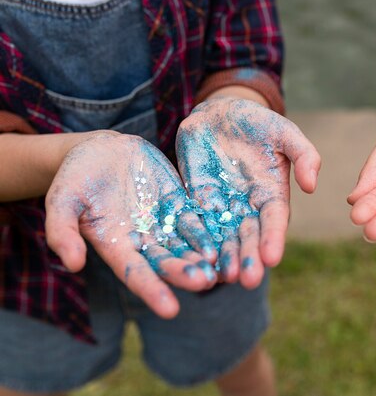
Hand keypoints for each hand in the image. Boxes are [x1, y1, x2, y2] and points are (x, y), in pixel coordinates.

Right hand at [45, 132, 218, 318]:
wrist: (101, 151)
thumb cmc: (75, 177)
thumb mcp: (61, 200)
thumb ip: (63, 231)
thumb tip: (72, 264)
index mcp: (116, 246)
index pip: (135, 273)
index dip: (152, 290)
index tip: (170, 310)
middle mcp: (143, 240)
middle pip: (167, 261)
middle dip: (185, 273)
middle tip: (204, 283)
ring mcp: (163, 223)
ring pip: (187, 244)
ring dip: (203, 256)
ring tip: (221, 267)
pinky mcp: (179, 204)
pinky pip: (197, 218)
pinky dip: (210, 229)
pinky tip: (228, 237)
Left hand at [176, 97, 320, 287]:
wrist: (219, 113)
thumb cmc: (257, 122)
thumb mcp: (285, 132)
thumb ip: (303, 155)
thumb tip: (311, 186)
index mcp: (273, 193)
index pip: (274, 220)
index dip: (273, 238)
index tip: (272, 257)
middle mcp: (249, 206)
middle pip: (249, 236)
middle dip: (249, 257)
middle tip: (248, 281)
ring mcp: (222, 206)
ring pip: (224, 237)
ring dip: (224, 258)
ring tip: (223, 278)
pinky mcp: (197, 201)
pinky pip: (196, 224)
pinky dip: (197, 241)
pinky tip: (195, 259)